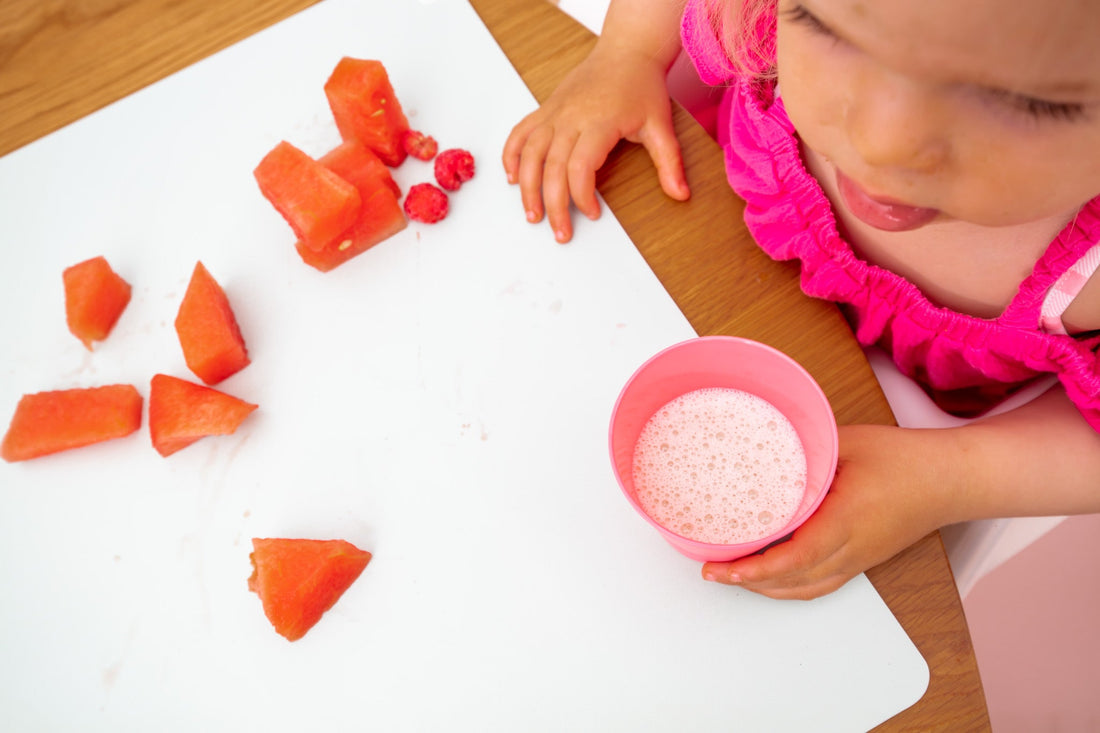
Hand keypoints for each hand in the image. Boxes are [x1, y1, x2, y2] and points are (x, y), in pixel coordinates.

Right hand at [501, 40, 689, 243]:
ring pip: (530, 153)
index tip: (593, 214)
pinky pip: (520, 133)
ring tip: (532, 215)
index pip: (580, 167)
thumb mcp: (661, 125)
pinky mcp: (545, 109)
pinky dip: (511, 156)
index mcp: (599, 122)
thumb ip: (669, 163)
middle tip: (560, 232)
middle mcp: (571, 117)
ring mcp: (554, 112)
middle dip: (553, 204)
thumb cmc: (641, 87)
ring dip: (527, 187)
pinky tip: (514, 178)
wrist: (625, 51)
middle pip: (552, 166)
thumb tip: (680, 195)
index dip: (582, 196)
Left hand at [701, 424, 951, 599]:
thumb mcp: (850, 441)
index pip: (795, 558)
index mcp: (847, 522)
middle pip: (793, 582)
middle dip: (748, 582)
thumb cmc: (908, 460)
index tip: (723, 569)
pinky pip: (820, 583)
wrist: (953, 480)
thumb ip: (808, 447)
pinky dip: (789, 585)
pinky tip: (768, 575)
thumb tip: (767, 445)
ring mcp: (860, 560)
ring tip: (732, 574)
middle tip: (711, 570)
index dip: (754, 569)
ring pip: (806, 589)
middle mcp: (853, 550)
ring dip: (766, 588)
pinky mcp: (863, 560)